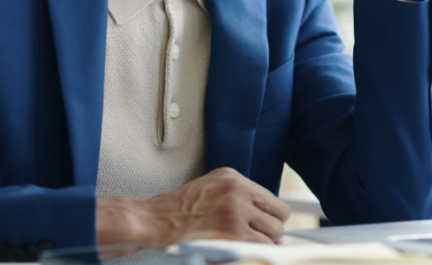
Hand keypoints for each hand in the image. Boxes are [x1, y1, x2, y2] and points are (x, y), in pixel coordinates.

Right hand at [96, 167, 291, 249]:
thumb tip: (261, 219)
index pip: (271, 198)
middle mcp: (239, 188)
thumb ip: (235, 198)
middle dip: (273, 231)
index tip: (267, 229)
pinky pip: (261, 245)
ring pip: (273, 231)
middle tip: (260, 243)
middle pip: (279, 214)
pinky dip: (257, 253)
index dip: (271, 218)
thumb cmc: (175, 211)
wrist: (152, 219)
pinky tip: (243, 254)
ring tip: (247, 248)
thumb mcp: (209, 190)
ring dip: (265, 244)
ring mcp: (237, 208)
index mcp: (233, 177)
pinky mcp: (233, 229)